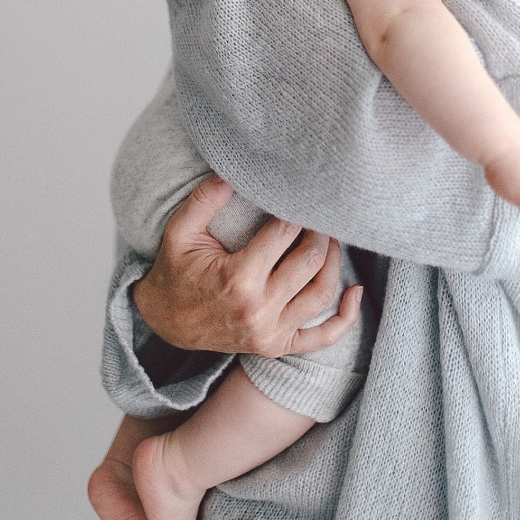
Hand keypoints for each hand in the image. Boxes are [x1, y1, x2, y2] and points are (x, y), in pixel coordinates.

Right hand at [132, 174, 362, 355]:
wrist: (163, 322)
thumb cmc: (175, 272)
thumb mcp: (179, 233)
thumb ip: (204, 201)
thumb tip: (229, 173)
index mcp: (237, 279)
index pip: (283, 234)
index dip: (295, 209)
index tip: (301, 193)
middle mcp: (258, 309)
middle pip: (309, 261)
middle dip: (319, 232)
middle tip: (319, 213)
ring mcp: (269, 333)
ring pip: (321, 294)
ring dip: (333, 262)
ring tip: (329, 239)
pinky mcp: (276, 346)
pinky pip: (321, 338)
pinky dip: (345, 318)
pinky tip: (355, 292)